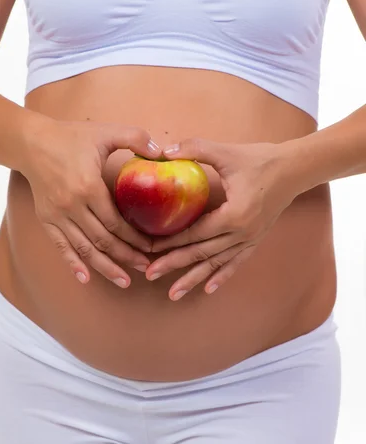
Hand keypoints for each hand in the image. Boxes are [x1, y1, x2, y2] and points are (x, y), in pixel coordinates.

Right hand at [20, 117, 160, 286]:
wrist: (31, 142)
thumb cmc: (71, 136)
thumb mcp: (105, 131)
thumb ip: (135, 137)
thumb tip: (161, 152)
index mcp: (88, 187)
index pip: (116, 223)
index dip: (135, 238)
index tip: (152, 246)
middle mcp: (72, 206)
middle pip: (103, 240)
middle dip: (126, 256)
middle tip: (146, 267)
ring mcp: (57, 215)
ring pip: (84, 249)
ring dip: (105, 267)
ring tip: (125, 280)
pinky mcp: (46, 219)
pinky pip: (60, 246)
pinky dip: (73, 264)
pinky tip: (86, 278)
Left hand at [147, 138, 297, 299]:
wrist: (295, 169)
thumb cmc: (261, 159)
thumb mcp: (227, 152)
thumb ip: (195, 149)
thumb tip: (163, 151)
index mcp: (235, 215)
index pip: (195, 233)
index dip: (171, 241)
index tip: (149, 247)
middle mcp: (243, 233)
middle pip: (202, 254)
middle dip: (174, 265)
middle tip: (150, 274)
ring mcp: (250, 239)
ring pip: (217, 264)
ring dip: (193, 279)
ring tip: (173, 294)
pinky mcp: (255, 239)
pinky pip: (235, 262)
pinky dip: (221, 276)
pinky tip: (208, 289)